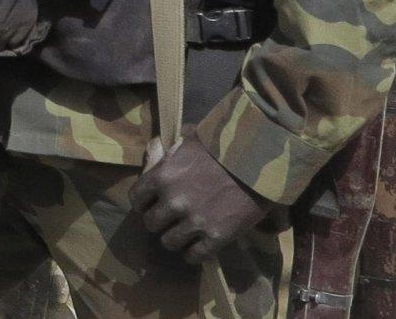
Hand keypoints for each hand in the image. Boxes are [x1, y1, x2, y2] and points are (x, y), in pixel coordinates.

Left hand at [131, 137, 271, 262]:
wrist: (258, 160)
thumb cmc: (221, 144)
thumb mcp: (185, 138)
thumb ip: (164, 150)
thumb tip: (152, 155)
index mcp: (161, 176)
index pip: (136, 199)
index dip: (144, 203)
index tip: (152, 204)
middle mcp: (173, 202)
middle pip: (151, 223)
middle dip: (159, 221)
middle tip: (170, 219)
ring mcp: (194, 221)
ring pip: (169, 242)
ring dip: (175, 238)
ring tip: (184, 234)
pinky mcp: (217, 236)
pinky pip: (195, 256)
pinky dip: (193, 254)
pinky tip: (198, 247)